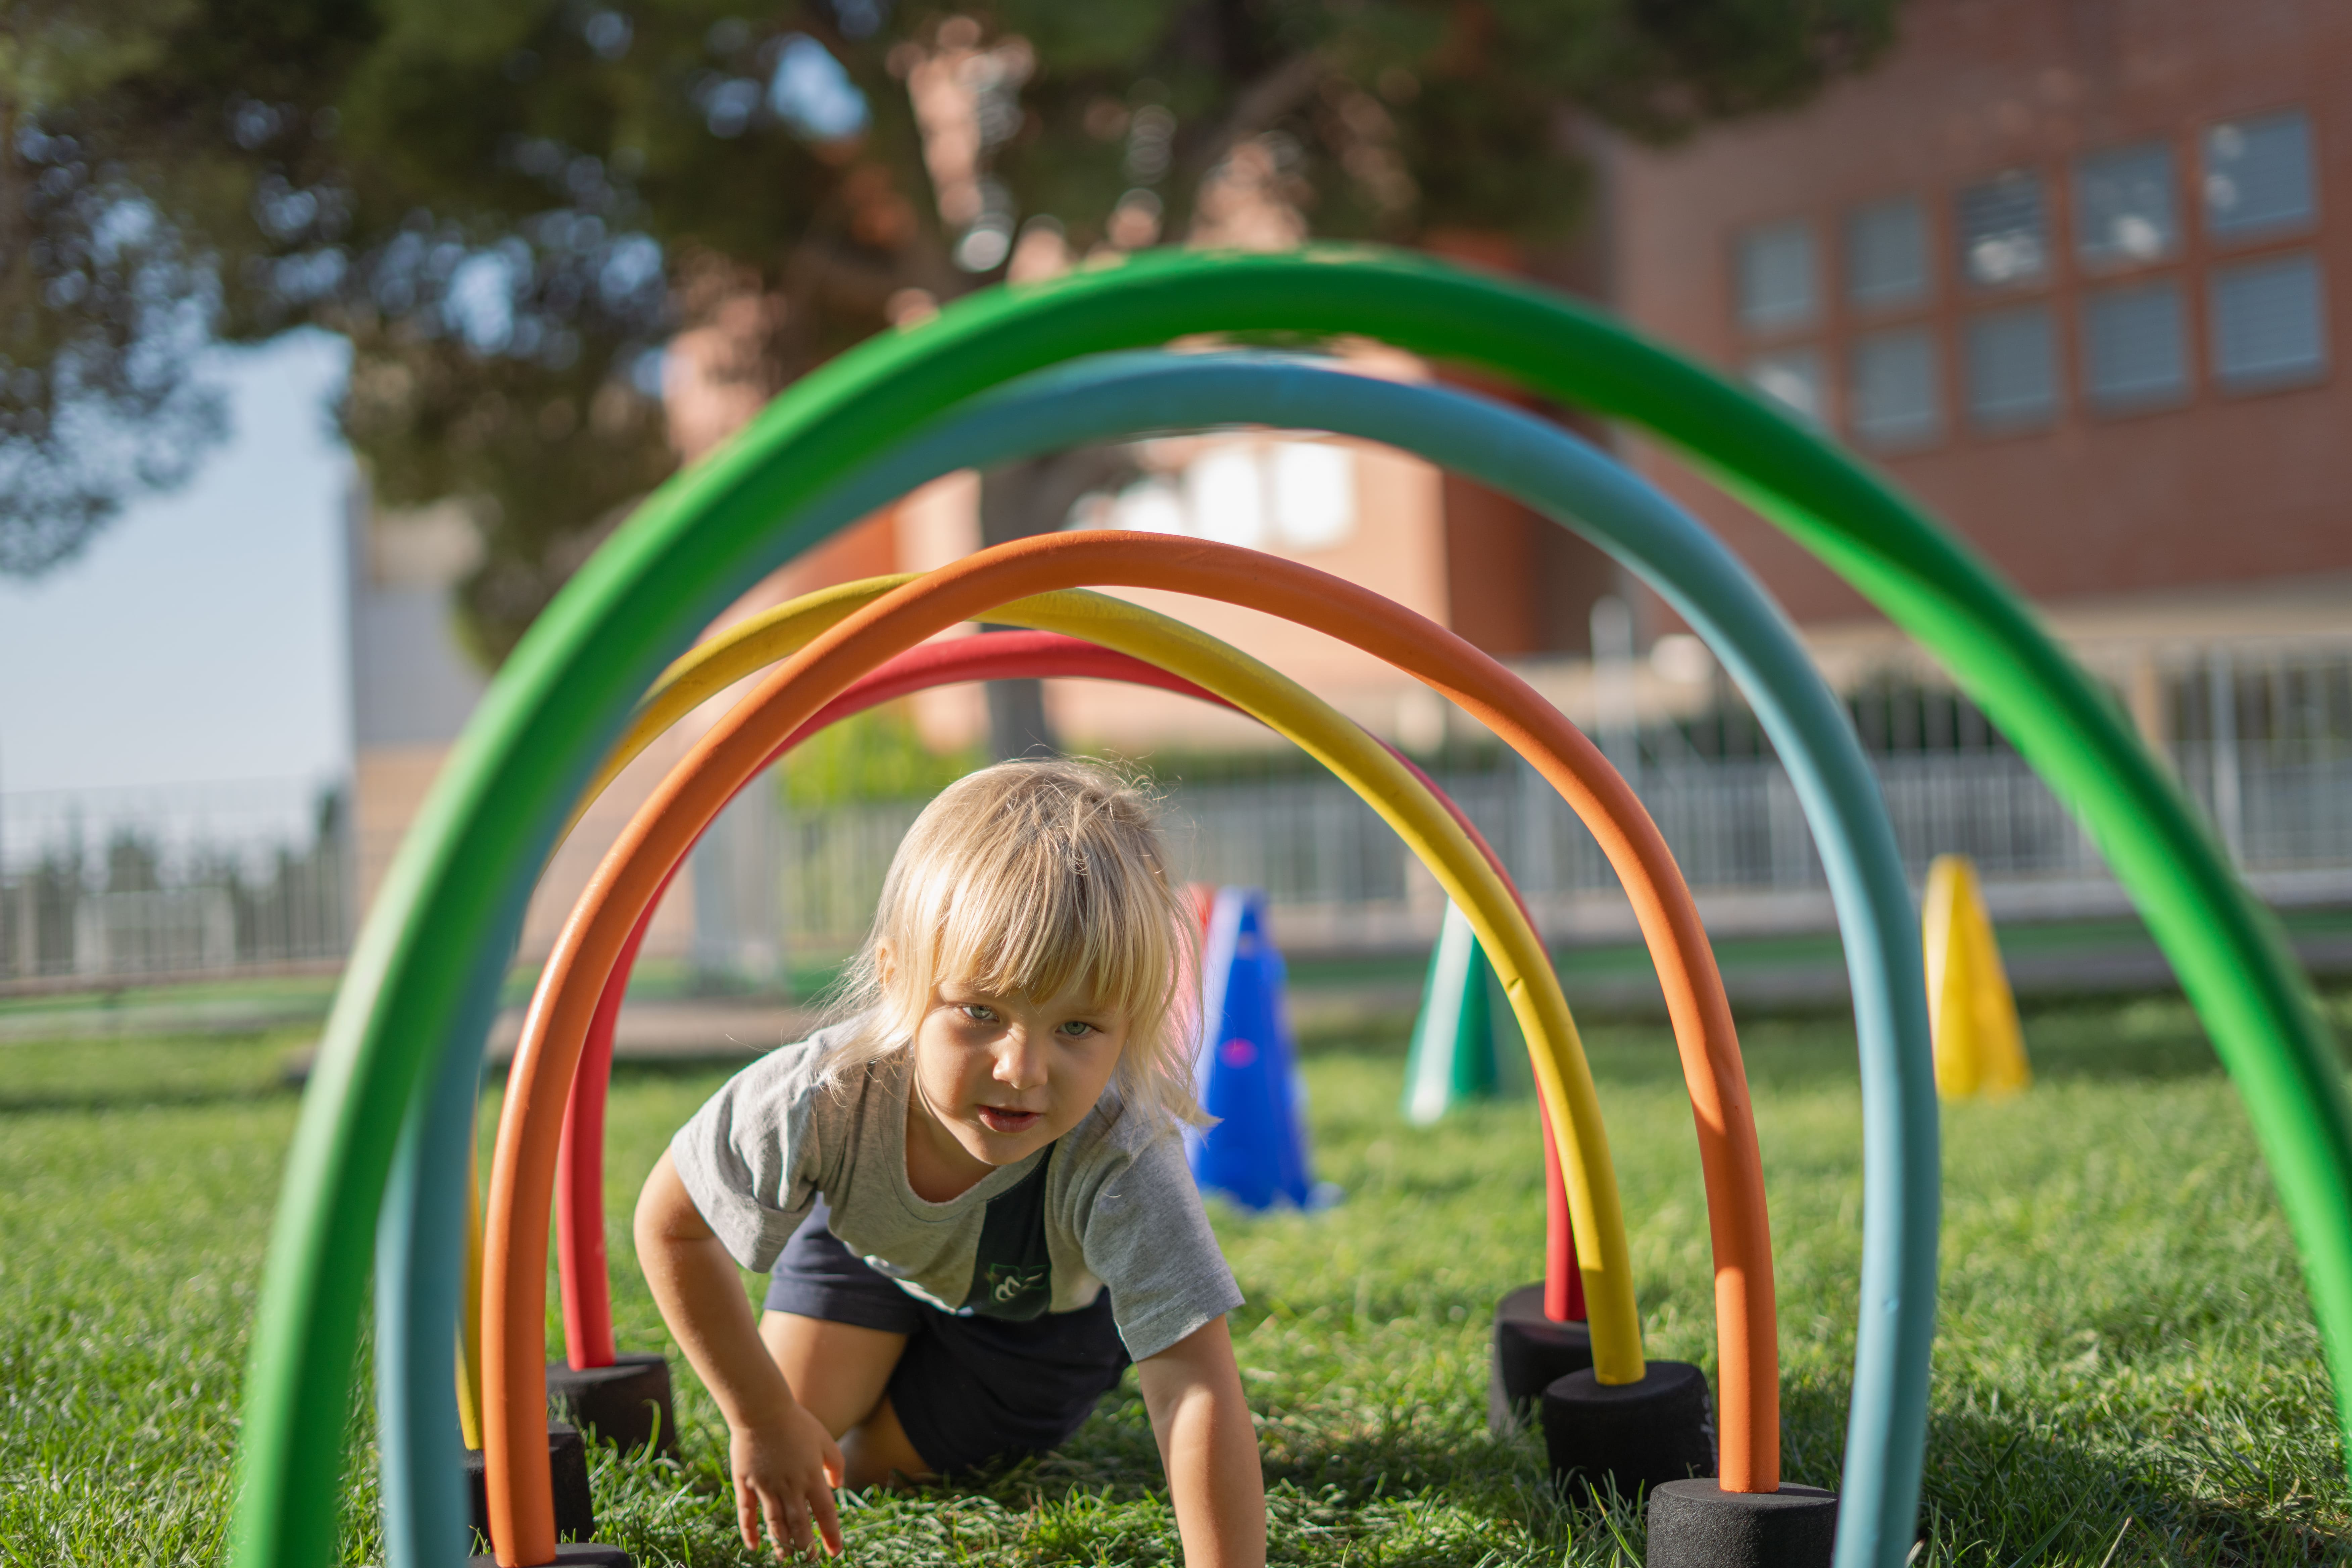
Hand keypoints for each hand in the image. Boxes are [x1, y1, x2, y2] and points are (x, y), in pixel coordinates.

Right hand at [730, 1401, 845, 1557]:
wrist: (762, 1408)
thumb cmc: (796, 1422)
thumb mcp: (824, 1439)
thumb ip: (836, 1463)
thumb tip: (838, 1486)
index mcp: (811, 1476)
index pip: (826, 1512)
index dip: (831, 1534)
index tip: (835, 1552)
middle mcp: (790, 1485)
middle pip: (800, 1524)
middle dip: (806, 1546)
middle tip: (810, 1559)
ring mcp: (766, 1485)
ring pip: (775, 1523)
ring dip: (782, 1544)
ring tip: (787, 1559)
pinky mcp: (746, 1483)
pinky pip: (747, 1513)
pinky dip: (750, 1531)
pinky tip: (754, 1546)